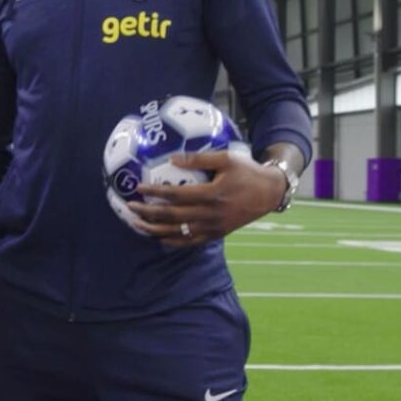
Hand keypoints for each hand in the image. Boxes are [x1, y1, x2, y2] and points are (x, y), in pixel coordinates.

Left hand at [126, 150, 285, 246]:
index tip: (138, 188)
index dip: (155, 192)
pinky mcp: (218, 234)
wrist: (270, 192)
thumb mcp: (226, 159)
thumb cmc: (247, 172)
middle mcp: (211, 214)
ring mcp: (214, 227)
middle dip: (149, 213)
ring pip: (179, 232)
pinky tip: (160, 238)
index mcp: (212, 194)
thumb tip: (172, 159)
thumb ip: (198, 159)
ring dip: (156, 230)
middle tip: (130, 208)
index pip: (176, 195)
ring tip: (138, 224)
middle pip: (173, 216)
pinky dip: (175, 241)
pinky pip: (192, 241)